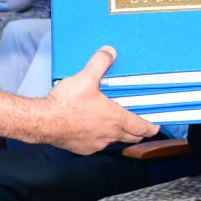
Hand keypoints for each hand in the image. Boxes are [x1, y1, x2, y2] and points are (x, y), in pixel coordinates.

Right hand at [43, 46, 158, 151]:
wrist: (43, 121)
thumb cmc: (65, 104)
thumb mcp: (86, 77)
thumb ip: (100, 63)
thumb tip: (109, 52)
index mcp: (115, 119)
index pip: (141, 127)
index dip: (151, 127)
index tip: (156, 126)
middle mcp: (108, 135)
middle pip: (131, 137)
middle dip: (138, 132)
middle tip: (140, 124)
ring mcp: (96, 144)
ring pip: (114, 141)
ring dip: (118, 133)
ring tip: (115, 122)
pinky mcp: (83, 148)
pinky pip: (97, 144)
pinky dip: (100, 137)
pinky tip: (92, 126)